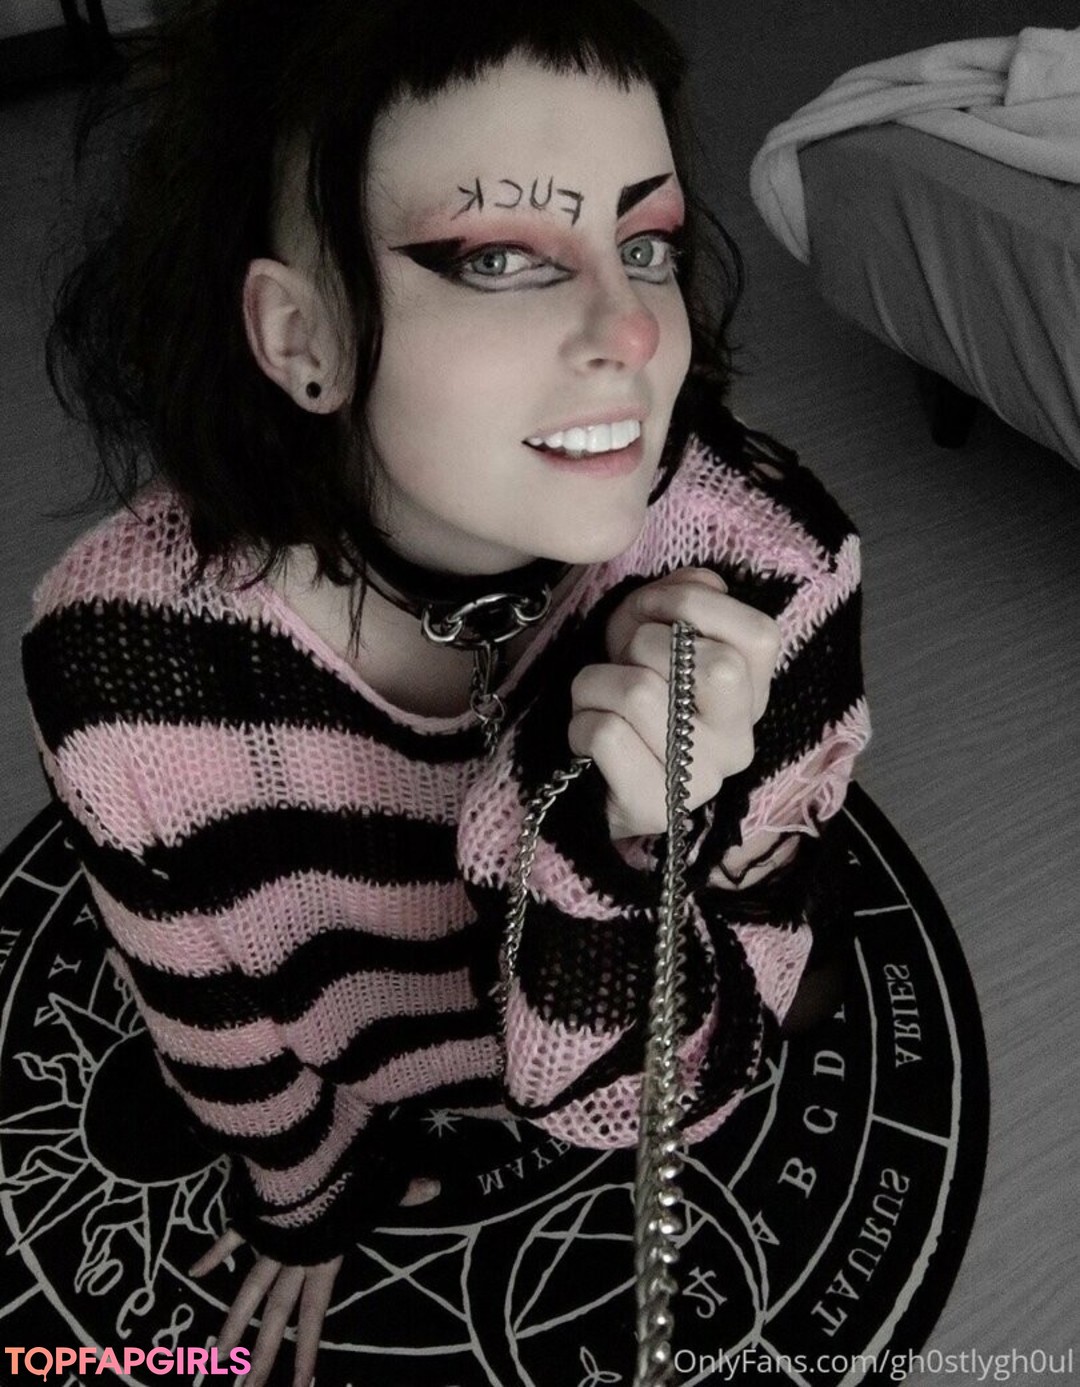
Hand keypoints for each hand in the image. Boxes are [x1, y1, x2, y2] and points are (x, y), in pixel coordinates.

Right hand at [189, 1178, 438, 1386]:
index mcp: (321, 1258)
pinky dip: (215, 1252)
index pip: (313, 1314)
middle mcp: (292, 1257)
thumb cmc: (344, 1169)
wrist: (302, 1146)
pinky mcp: (253, 1214)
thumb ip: (404, 1191)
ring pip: (247, 1288)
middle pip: (275, 1314)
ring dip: (232, 1324)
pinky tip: (194, 1270)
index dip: (306, 1352)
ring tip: (214, 1357)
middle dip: (261, 1356)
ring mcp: (268, 1238)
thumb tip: (436, 1186)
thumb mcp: (380, 1183)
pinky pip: (231, 1236)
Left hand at [568, 569, 780, 838]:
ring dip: (596, 682)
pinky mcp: (655, 807)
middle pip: (714, 665)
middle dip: (644, 643)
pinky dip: (580, 723)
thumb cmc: (631, 699)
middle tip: (622, 661)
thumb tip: (701, 581)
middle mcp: (739, 741)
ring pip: (642, 693)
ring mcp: (702, 780)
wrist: (596, 783)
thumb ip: (682, 599)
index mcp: (752, 695)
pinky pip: (607, 734)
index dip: (695, 603)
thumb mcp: (656, 635)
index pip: (760, 634)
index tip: (650, 608)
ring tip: (596, 699)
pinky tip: (587, 738)